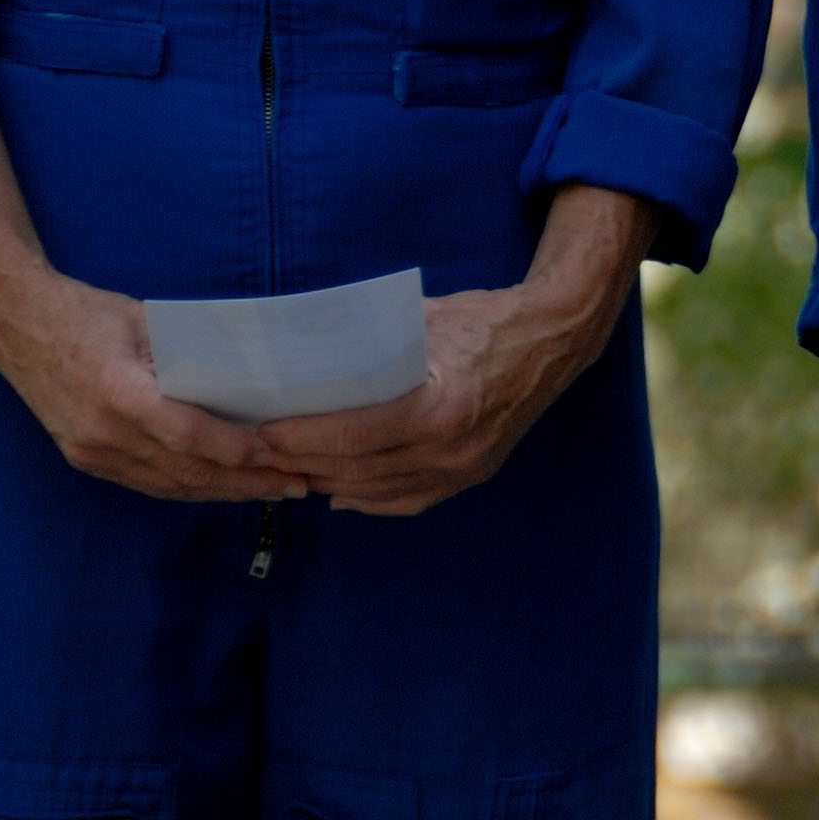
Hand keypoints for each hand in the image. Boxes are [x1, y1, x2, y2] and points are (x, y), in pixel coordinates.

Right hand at [0, 265, 307, 503]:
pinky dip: (188, 487)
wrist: (17, 326)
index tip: (276, 454)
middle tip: (295, 485)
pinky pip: (146, 482)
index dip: (235, 450)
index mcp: (118, 392)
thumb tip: (253, 371)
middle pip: (184, 470)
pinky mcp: (84, 458)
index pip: (187, 435)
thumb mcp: (147, 321)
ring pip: (167, 484)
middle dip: (244, 482)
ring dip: (222, 492)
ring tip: (271, 491)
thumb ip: (193, 351)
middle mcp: (101, 432)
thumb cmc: (89, 314)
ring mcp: (89, 451)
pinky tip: (223, 486)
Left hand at [260, 185, 656, 517]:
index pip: (353, 436)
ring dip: (328, 481)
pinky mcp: (472, 475)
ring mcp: (465, 467)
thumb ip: (371, 341)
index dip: (302, 439)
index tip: (265, 431)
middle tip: (262, 451)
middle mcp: (455, 447)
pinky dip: (367, 498)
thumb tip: (306, 345)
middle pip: (357, 469)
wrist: (556, 337)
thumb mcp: (425, 320)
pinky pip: (407, 499)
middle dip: (303, 463)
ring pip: (377, 490)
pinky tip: (339, 490)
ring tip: (290, 467)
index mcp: (443, 405)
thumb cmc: (486, 320)